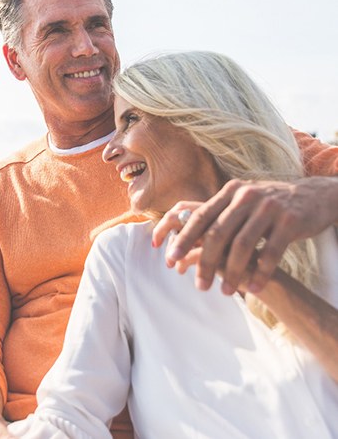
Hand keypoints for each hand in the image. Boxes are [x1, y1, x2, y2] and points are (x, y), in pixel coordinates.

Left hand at [152, 177, 337, 294]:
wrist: (313, 195)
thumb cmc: (268, 204)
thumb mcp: (241, 200)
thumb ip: (218, 214)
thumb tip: (181, 232)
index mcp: (230, 192)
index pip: (200, 216)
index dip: (183, 237)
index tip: (171, 258)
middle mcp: (246, 196)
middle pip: (218, 233)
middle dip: (205, 262)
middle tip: (200, 285)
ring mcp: (269, 207)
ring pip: (242, 246)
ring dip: (232, 273)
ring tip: (226, 292)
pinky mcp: (290, 221)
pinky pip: (270, 253)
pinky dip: (260, 273)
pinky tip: (253, 289)